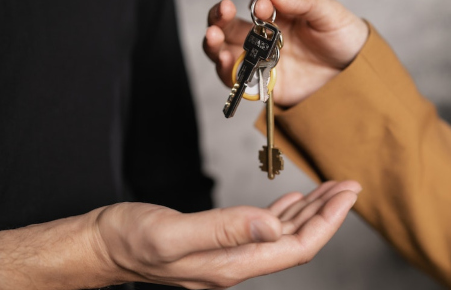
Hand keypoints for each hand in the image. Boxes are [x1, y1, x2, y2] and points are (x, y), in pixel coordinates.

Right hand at [0, 180, 360, 289]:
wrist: (101, 246)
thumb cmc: (129, 238)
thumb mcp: (173, 233)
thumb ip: (224, 229)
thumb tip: (273, 227)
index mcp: (230, 264)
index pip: (295, 247)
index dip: (327, 221)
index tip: (347, 194)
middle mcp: (234, 264)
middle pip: (295, 243)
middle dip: (327, 215)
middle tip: (349, 186)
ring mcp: (226, 256)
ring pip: (281, 236)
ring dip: (309, 213)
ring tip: (330, 190)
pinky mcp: (216, 244)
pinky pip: (261, 231)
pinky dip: (283, 214)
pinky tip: (291, 202)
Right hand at [203, 0, 368, 106]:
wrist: (358, 74)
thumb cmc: (342, 37)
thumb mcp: (328, 13)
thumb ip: (303, 0)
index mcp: (278, 16)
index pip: (256, 5)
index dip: (256, 5)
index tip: (265, 9)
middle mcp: (263, 38)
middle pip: (229, 27)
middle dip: (219, 19)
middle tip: (221, 13)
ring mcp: (261, 63)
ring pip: (226, 53)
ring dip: (214, 45)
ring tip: (213, 39)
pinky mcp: (264, 87)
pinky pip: (238, 81)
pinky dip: (228, 73)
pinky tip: (227, 63)